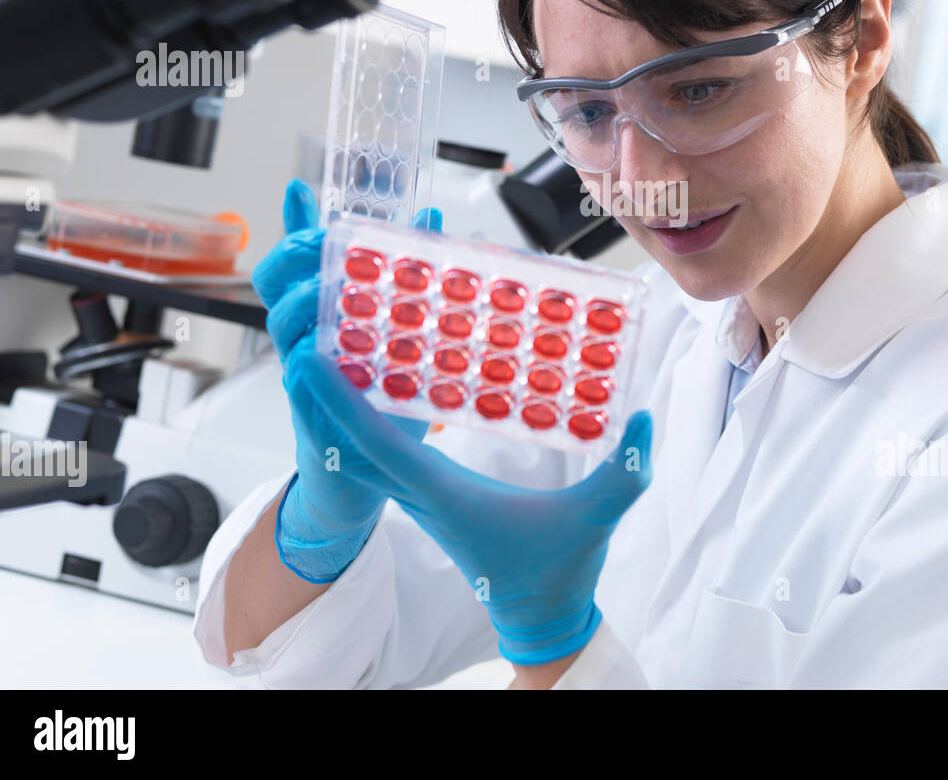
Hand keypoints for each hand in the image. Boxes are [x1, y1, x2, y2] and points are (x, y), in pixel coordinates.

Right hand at [251, 178, 441, 581]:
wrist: (369, 468)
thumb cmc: (382, 396)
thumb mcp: (398, 331)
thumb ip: (407, 275)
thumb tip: (432, 218)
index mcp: (322, 314)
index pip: (299, 259)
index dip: (293, 224)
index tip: (300, 191)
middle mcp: (304, 338)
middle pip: (275, 285)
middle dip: (291, 256)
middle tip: (320, 243)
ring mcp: (304, 373)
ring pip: (281, 327)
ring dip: (300, 304)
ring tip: (323, 289)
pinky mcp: (311, 411)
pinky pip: (297, 382)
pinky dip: (306, 365)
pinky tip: (318, 351)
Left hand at [284, 345, 653, 664]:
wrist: (540, 617)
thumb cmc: (562, 570)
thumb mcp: (597, 519)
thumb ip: (624, 475)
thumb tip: (643, 422)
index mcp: (444, 494)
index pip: (379, 444)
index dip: (341, 402)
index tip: (307, 360)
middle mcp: (420, 492)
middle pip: (354, 435)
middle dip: (324, 388)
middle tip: (304, 330)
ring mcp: (421, 494)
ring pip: (364, 442)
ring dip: (342, 399)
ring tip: (331, 344)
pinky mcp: (430, 493)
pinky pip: (387, 448)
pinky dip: (369, 415)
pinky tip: (377, 381)